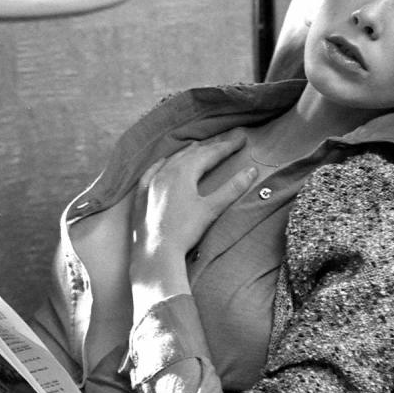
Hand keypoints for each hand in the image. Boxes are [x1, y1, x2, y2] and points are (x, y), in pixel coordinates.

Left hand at [132, 134, 257, 262]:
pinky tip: (163, 162)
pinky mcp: (142, 195)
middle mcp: (166, 172)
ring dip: (187, 153)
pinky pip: (152, 172)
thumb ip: (232, 188)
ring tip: (199, 147)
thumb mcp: (211, 209)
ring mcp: (151, 183)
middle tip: (226, 143)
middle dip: (211, 148)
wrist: (156, 253)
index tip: (241, 139)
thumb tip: (252, 171)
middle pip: (192, 154)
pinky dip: (162, 164)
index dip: (227, 147)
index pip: (210, 154)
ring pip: (172, 160)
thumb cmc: (184, 232)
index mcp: (183, 172)